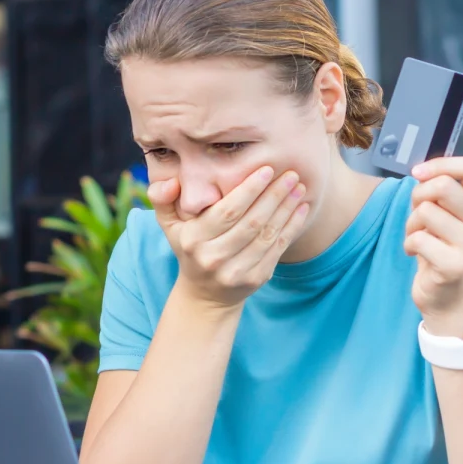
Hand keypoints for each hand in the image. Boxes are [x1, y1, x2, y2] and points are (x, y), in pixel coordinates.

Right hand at [148, 166, 308, 308]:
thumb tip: (172, 181)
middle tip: (291, 174)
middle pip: (251, 222)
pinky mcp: (255, 279)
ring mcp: (236, 272)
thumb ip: (162, 199)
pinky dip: (291, 227)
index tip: (266, 169)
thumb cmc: (189, 248)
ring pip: (267, 235)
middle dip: (273, 196)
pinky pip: (277, 249)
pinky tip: (300, 208)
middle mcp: (214, 258)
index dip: (249, 190)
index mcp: (193, 240)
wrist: (205, 294)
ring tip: (299, 187)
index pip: (227, 212)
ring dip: (286, 209)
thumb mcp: (169, 225)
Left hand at [403, 156, 462, 335]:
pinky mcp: (455, 265)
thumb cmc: (441, 246)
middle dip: (418, 196)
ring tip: (418, 237)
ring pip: (426, 211)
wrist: (447, 296)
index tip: (417, 173)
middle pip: (443, 186)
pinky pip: (418, 239)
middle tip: (417, 215)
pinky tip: (416, 254)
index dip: (440, 164)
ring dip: (411, 224)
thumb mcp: (446, 214)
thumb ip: (440, 190)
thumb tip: (421, 170)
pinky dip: (408, 244)